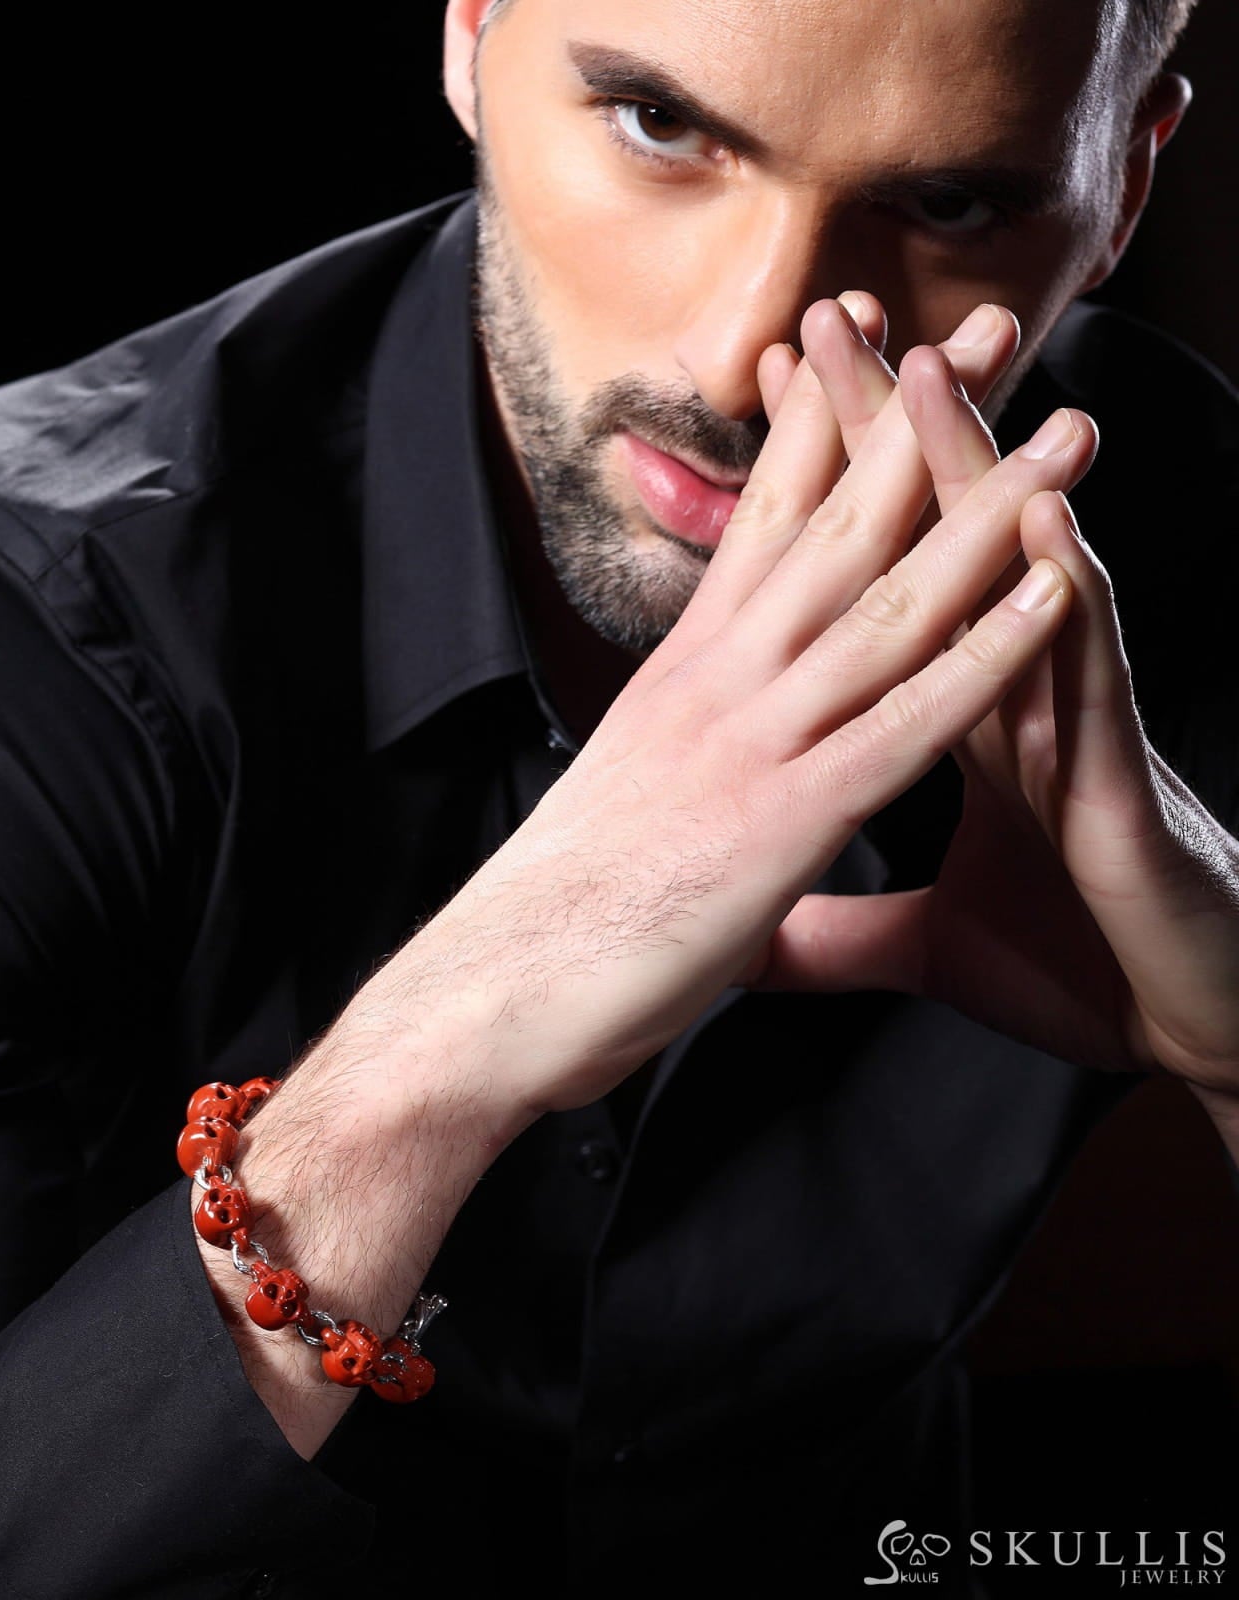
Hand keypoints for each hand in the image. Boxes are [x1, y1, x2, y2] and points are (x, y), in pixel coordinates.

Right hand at [387, 297, 1092, 1115]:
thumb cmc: (558, 909)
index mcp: (685, 672)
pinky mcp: (782, 822)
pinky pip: (904, 722)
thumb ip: (687, 756)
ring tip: (1067, 432)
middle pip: (838, 522)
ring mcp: (751, 742)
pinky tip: (1050, 597)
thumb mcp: (628, 800)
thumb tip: (707, 756)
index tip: (874, 340)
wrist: (490, 992)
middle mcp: (718, 680)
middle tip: (993, 326)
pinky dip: (983, 655)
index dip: (829, 418)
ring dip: (986, 509)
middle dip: (919, 417)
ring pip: (887, 601)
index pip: (766, 518)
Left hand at [751, 313, 1238, 1109]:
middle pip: (932, 549)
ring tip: (922, 374)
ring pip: (1014, 583)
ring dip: (970, 479)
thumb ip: (836, 925)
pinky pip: (1093, 679)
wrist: (1197, 1032)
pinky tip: (1037, 524)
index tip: (761, 409)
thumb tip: (755, 931)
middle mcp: (1013, 702)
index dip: (821, 502)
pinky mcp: (1124, 784)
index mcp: (955, 728)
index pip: (877, 594)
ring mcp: (1073, 730)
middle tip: (825, 327)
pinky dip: (1063, 601)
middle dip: (881, 440)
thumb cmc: (1080, 972)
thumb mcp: (926, 945)